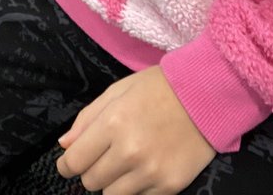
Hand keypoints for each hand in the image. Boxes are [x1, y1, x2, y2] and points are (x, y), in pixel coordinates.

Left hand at [55, 67, 215, 194]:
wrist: (207, 95)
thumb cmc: (158, 88)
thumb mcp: (118, 91)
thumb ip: (88, 118)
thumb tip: (65, 145)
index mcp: (113, 123)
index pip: (75, 161)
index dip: (67, 164)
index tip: (70, 163)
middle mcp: (129, 151)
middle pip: (91, 182)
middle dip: (92, 170)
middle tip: (105, 156)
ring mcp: (150, 172)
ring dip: (112, 183)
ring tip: (125, 164)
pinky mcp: (169, 186)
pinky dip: (136, 189)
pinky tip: (145, 169)